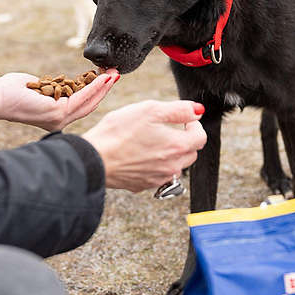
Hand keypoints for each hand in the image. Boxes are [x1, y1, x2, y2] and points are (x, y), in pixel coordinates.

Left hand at [0, 70, 118, 131]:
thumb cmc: (13, 91)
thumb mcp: (40, 86)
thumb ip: (53, 85)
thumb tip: (60, 81)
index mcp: (55, 116)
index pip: (81, 104)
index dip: (95, 91)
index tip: (105, 77)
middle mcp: (60, 121)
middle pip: (89, 105)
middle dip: (104, 89)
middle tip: (116, 75)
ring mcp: (60, 118)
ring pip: (89, 102)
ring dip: (103, 87)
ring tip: (114, 74)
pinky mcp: (59, 112)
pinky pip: (83, 97)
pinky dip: (95, 87)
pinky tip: (103, 77)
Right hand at [83, 100, 207, 191]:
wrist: (94, 159)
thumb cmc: (119, 133)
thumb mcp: (150, 110)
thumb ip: (178, 110)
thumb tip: (197, 111)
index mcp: (178, 147)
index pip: (201, 137)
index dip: (194, 125)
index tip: (184, 120)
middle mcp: (172, 166)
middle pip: (190, 153)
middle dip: (183, 139)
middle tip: (166, 128)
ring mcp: (158, 179)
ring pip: (174, 165)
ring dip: (169, 153)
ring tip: (150, 141)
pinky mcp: (143, 185)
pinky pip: (157, 174)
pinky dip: (154, 165)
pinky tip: (139, 154)